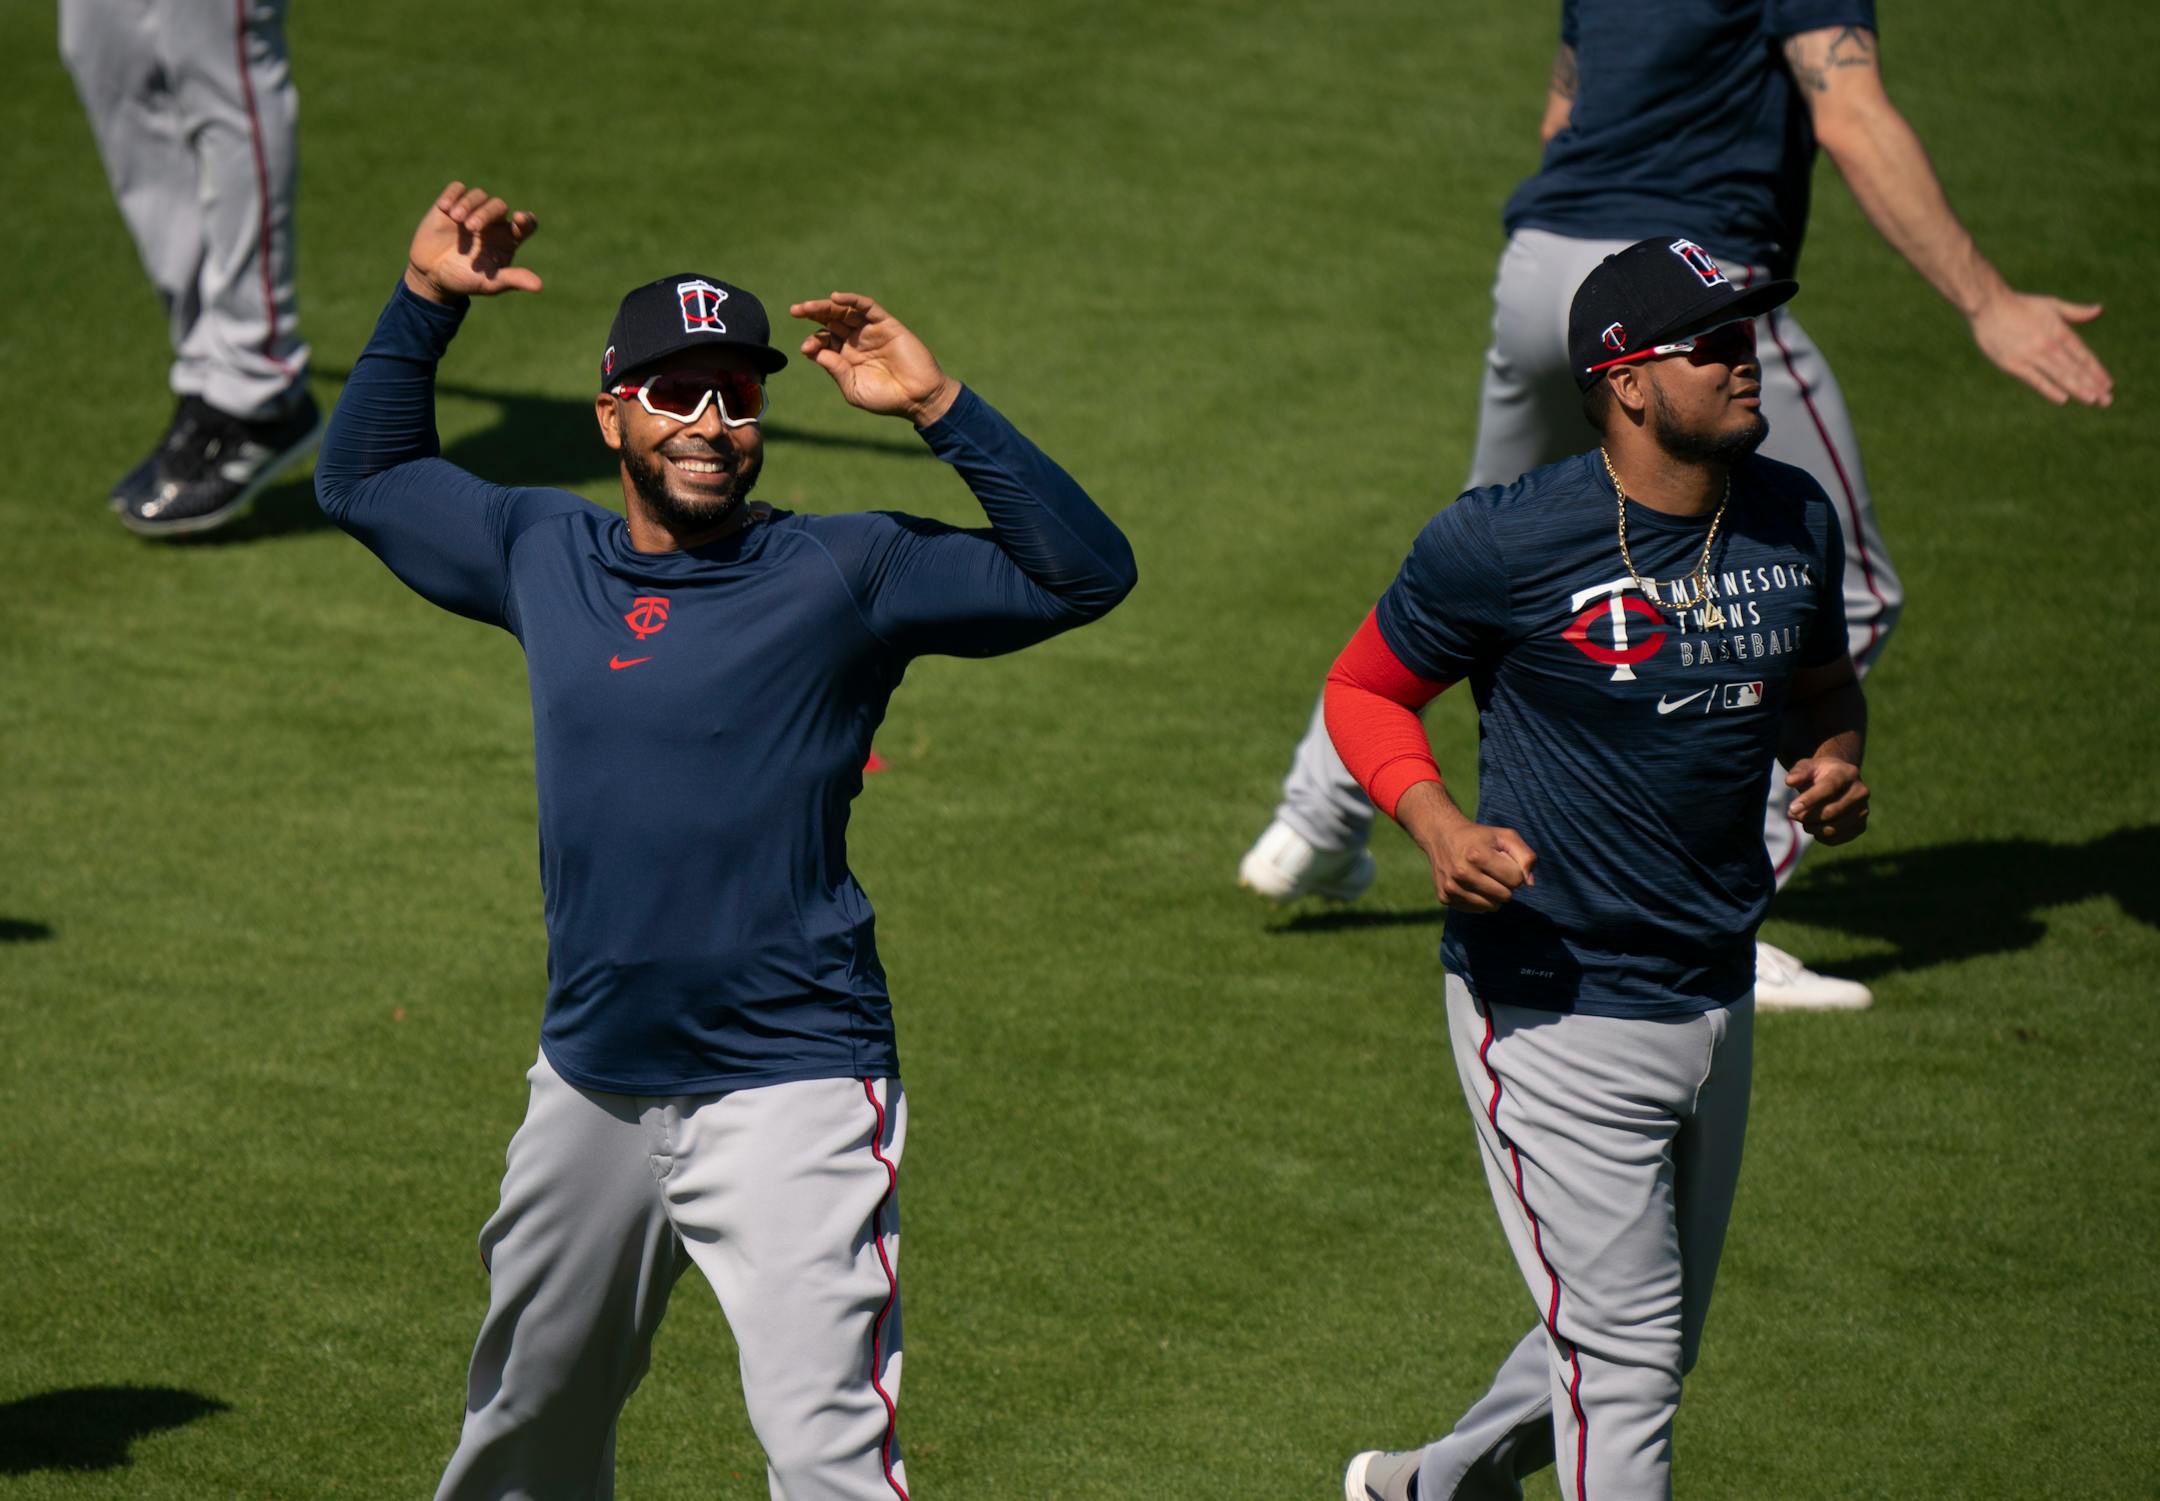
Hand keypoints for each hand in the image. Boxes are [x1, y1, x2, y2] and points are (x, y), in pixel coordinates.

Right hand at [404, 182, 541, 305]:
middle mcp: (493, 222)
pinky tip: (445, 207)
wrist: (432, 275)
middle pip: (498, 206)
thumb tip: (539, 286)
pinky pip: (457, 188)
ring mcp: (471, 211)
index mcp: (508, 239)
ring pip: (478, 195)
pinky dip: (453, 194)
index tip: (519, 218)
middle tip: (471, 227)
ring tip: (456, 218)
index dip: (526, 220)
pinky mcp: (450, 205)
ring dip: (468, 204)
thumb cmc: (465, 280)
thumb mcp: (490, 284)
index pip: (527, 224)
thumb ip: (513, 280)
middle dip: (486, 213)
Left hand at [790, 293, 959, 425]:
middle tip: (795, 310)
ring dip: (826, 305)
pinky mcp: (887, 324)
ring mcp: (871, 331)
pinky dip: (852, 300)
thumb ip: (836, 370)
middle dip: (812, 313)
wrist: (918, 398)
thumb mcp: (853, 389)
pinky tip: (836, 298)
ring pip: (845, 311)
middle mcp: (857, 341)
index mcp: (846, 357)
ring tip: (808, 306)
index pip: (824, 341)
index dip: (812, 342)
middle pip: (831, 320)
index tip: (807, 348)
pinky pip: (867, 307)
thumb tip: (815, 350)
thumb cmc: (886, 399)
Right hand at [1396, 782, 1536, 912]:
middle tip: (1493, 870)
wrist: (1441, 835)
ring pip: (1492, 906)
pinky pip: (1477, 909)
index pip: (1516, 880)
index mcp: (1477, 855)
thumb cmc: (1480, 836)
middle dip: (1505, 884)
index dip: (1515, 871)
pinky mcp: (1445, 897)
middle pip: (1505, 896)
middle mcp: (1462, 873)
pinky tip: (1471, 884)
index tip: (1503, 861)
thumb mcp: (1506, 836)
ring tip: (1483, 877)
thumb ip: (1526, 856)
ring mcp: (1451, 887)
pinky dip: (1479, 899)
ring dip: (1493, 894)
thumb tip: (1529, 884)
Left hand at [1786, 757, 1869, 844]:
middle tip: (1792, 814)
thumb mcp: (1807, 767)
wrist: (1839, 781)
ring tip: (1802, 820)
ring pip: (1832, 828)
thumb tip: (1790, 781)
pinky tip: (1815, 826)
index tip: (1792, 809)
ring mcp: (1863, 810)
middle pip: (1830, 812)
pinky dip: (1820, 836)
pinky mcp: (1861, 826)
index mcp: (1848, 773)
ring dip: (1811, 828)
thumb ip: (1798, 773)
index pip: (1829, 788)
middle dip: (1806, 816)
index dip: (1809, 800)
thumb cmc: (1819, 774)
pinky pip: (1836, 838)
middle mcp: (1860, 792)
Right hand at [1969, 289, 2111, 406]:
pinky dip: (2050, 390)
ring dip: (2078, 388)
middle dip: (2092, 384)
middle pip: (2075, 368)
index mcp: (2059, 330)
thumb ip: (2076, 312)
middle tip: (2107, 400)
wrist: (1988, 306)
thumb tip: (2100, 310)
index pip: (2083, 354)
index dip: (2096, 370)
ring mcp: (2031, 355)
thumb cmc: (2019, 305)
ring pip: (2060, 375)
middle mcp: (2048, 344)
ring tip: (2093, 400)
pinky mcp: (2013, 364)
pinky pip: (2035, 380)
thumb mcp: (2051, 304)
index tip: (2108, 384)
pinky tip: (2063, 399)